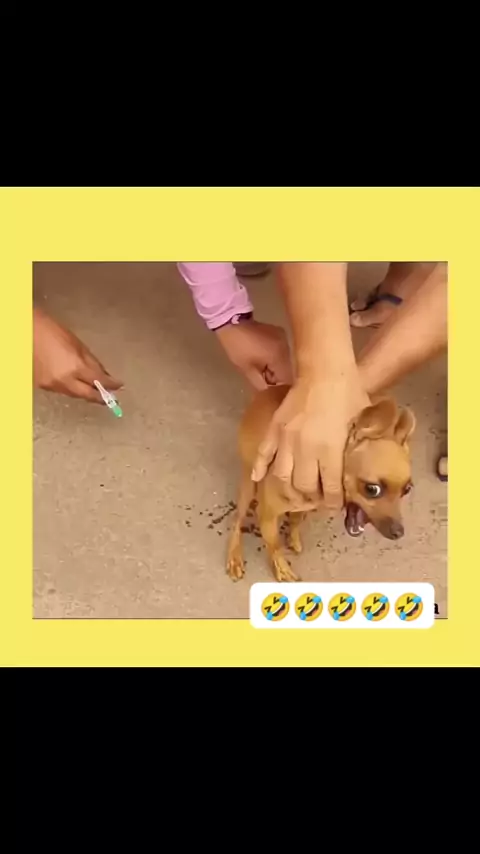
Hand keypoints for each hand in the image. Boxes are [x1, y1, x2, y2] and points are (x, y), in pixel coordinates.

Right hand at [33, 308, 121, 402]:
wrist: (27, 331)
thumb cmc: (53, 331)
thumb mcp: (78, 345)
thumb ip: (93, 362)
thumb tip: (104, 374)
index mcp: (76, 367)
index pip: (99, 381)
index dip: (111, 385)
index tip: (119, 385)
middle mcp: (65, 380)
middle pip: (88, 395)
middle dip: (101, 397)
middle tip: (112, 399)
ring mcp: (53, 385)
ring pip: (75, 395)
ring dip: (86, 393)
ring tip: (96, 392)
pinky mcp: (43, 386)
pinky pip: (62, 391)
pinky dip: (72, 388)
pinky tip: (76, 385)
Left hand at [214, 320, 292, 389]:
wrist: (232, 322)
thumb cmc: (238, 347)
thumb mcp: (247, 370)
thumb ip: (261, 385)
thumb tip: (270, 394)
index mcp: (279, 356)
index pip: (287, 378)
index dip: (280, 388)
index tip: (270, 391)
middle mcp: (286, 347)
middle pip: (287, 370)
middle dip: (277, 378)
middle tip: (262, 379)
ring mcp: (284, 339)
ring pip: (285, 361)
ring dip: (275, 368)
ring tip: (261, 368)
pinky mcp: (280, 334)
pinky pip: (281, 352)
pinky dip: (275, 358)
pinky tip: (263, 358)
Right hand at [251, 370, 369, 509]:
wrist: (325, 370)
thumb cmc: (350, 396)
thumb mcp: (363, 426)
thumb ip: (358, 451)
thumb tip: (360, 471)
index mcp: (329, 450)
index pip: (329, 489)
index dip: (333, 502)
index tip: (336, 504)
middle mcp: (305, 449)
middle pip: (303, 487)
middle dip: (312, 499)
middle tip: (317, 499)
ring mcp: (286, 439)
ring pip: (281, 477)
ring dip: (289, 490)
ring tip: (296, 494)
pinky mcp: (274, 429)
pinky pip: (263, 454)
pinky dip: (260, 468)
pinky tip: (259, 478)